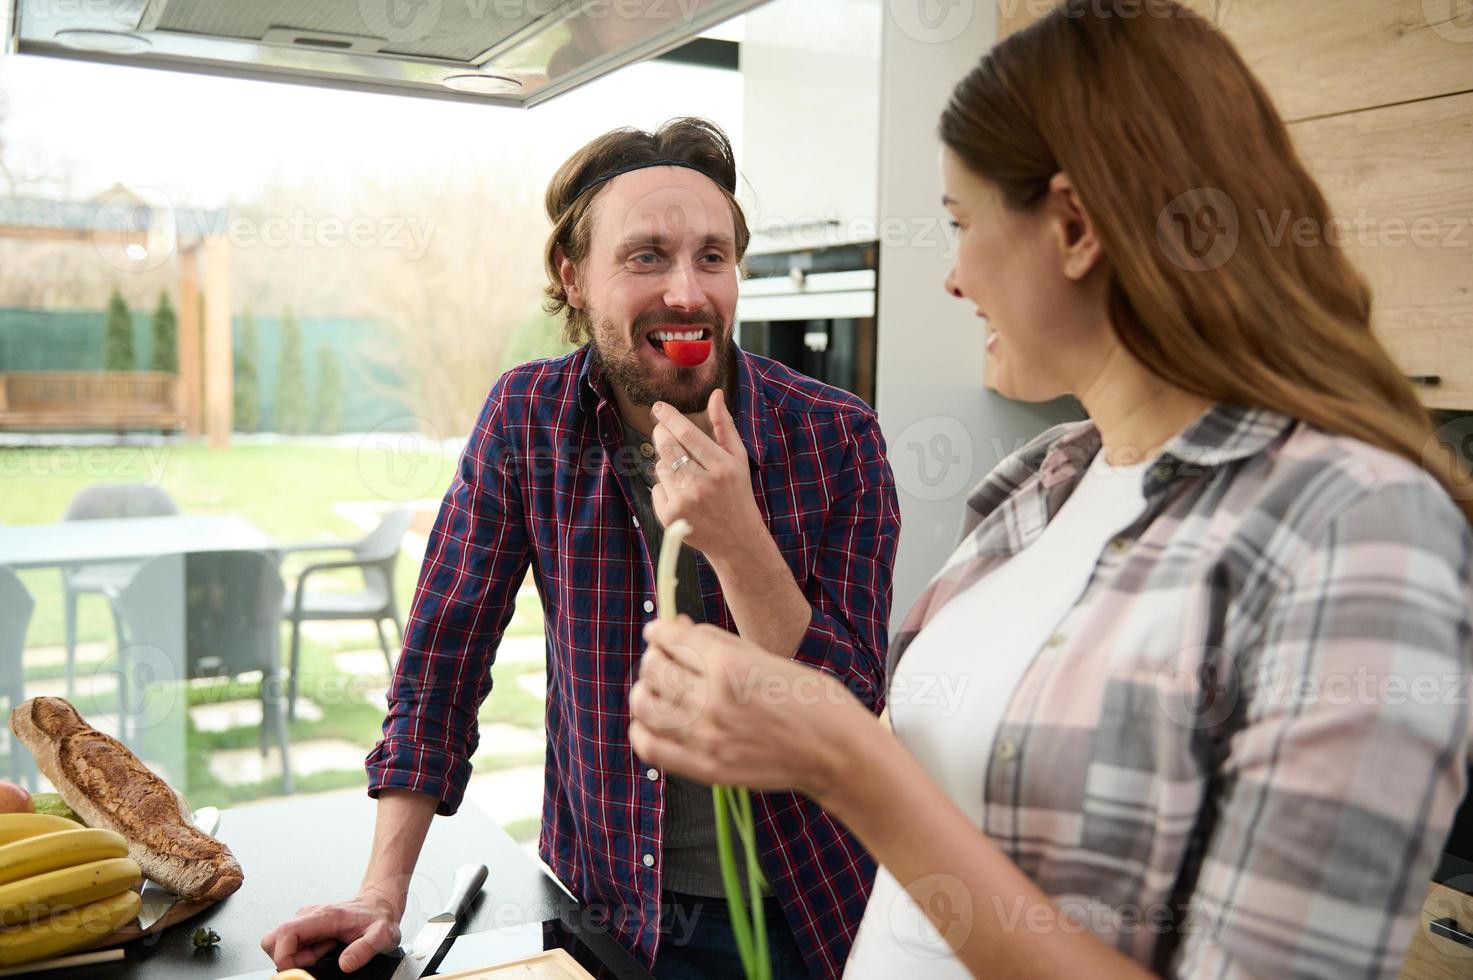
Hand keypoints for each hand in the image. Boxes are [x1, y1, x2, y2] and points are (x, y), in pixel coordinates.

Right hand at [260, 889, 401, 972]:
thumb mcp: (383, 935)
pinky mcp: (306, 927)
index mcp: (323, 916)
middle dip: (288, 958)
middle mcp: (308, 915)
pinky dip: (303, 955)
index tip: (304, 967)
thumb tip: (344, 964)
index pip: (285, 933)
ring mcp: (305, 920)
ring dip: (298, 957)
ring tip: (325, 952)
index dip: (286, 957)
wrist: (380, 904)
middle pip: (273, 940)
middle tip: (315, 960)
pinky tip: (324, 950)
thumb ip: (365, 949)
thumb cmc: (379, 917)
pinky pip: (292, 945)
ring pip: (280, 944)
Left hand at [629, 616, 867, 800]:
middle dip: (655, 657)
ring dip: (646, 690)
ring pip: (645, 704)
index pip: (672, 639)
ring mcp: (707, 737)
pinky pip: (650, 746)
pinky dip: (643, 729)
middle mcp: (712, 700)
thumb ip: (717, 641)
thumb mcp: (765, 656)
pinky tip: (656, 721)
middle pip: (654, 668)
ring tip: (658, 690)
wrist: (834, 751)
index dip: (660, 632)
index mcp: (729, 666)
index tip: (658, 633)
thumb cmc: (808, 697)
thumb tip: (678, 628)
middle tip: (664, 659)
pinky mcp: (706, 767)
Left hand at [650, 389, 765, 562]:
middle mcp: (702, 485)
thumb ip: (724, 426)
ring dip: (666, 462)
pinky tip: (682, 494)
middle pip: (667, 447)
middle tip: (663, 429)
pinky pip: (656, 488)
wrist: (735, 539)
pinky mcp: (669, 517)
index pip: (688, 434)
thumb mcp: (737, 458)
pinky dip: (664, 487)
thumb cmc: (736, 492)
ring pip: (660, 467)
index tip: (659, 407)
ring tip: (684, 472)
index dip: (670, 417)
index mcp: (722, 467)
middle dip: (661, 433)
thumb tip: (714, 394)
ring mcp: (684, 503)